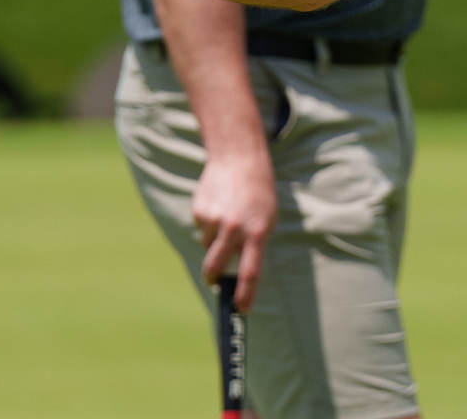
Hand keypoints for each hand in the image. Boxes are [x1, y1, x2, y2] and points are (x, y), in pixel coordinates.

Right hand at [194, 148, 275, 311]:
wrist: (238, 157)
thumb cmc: (259, 192)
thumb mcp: (267, 217)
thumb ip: (255, 243)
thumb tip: (239, 271)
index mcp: (258, 231)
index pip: (251, 271)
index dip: (245, 294)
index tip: (242, 309)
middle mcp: (235, 228)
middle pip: (216, 266)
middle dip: (212, 278)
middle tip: (213, 281)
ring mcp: (215, 219)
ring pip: (208, 245)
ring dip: (214, 240)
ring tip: (226, 217)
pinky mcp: (200, 211)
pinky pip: (202, 228)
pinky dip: (208, 223)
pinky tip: (218, 205)